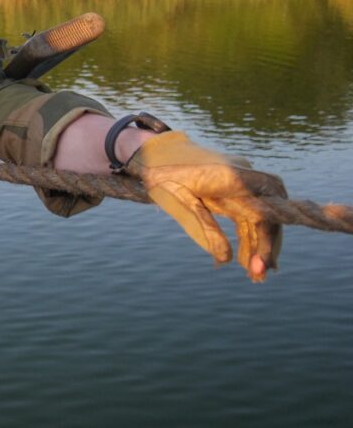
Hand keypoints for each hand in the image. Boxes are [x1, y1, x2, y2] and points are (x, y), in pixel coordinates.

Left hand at [125, 131, 285, 281]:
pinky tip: (247, 258)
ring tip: (255, 275)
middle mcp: (244, 175)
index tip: (261, 267)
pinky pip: (251, 213)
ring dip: (260, 244)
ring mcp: (243, 179)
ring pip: (262, 215)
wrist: (157, 151)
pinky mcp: (237, 187)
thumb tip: (226, 259)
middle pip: (270, 214)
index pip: (262, 213)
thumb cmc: (164, 176)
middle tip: (259, 276)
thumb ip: (205, 228)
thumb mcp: (179, 202)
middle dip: (268, 246)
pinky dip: (250, 235)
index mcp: (231, 178)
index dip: (266, 242)